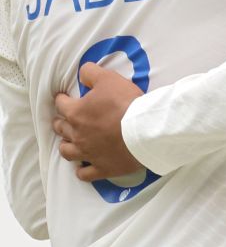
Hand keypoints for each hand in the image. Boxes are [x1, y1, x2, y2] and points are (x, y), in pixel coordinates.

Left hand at [53, 63, 144, 180]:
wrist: (145, 130)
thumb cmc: (126, 103)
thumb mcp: (109, 79)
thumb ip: (91, 73)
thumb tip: (82, 72)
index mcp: (76, 113)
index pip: (60, 104)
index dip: (62, 98)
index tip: (64, 97)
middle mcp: (77, 134)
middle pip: (61, 128)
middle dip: (61, 121)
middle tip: (66, 118)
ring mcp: (88, 153)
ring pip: (67, 152)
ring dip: (67, 146)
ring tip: (71, 142)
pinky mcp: (101, 167)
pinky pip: (84, 173)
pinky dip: (82, 170)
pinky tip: (84, 166)